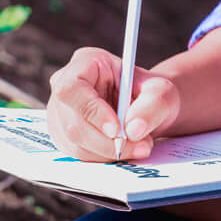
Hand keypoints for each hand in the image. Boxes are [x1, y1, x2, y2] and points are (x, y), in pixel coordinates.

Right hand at [45, 47, 181, 161]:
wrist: (146, 109)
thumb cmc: (150, 94)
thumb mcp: (161, 92)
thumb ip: (152, 106)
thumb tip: (134, 130)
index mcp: (84, 63)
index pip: (72, 88)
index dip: (91, 111)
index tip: (116, 129)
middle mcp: (64, 86)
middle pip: (72, 121)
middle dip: (107, 141)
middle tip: (140, 145)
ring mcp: (59, 113)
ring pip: (75, 142)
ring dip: (109, 151)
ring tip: (140, 145)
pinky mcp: (64, 135)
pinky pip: (79, 154)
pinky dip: (105, 157)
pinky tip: (125, 149)